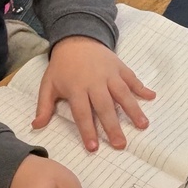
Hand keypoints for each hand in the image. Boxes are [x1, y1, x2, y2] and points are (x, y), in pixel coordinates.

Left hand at [32, 37, 154, 150]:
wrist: (76, 39)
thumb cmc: (62, 66)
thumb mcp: (48, 84)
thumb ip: (43, 106)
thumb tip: (36, 126)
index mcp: (76, 88)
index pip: (82, 113)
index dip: (87, 131)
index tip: (93, 148)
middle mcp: (94, 82)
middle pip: (104, 107)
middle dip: (113, 127)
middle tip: (121, 144)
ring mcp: (109, 74)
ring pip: (122, 94)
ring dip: (133, 109)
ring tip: (143, 125)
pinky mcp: (119, 67)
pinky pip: (132, 78)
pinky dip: (142, 87)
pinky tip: (152, 97)